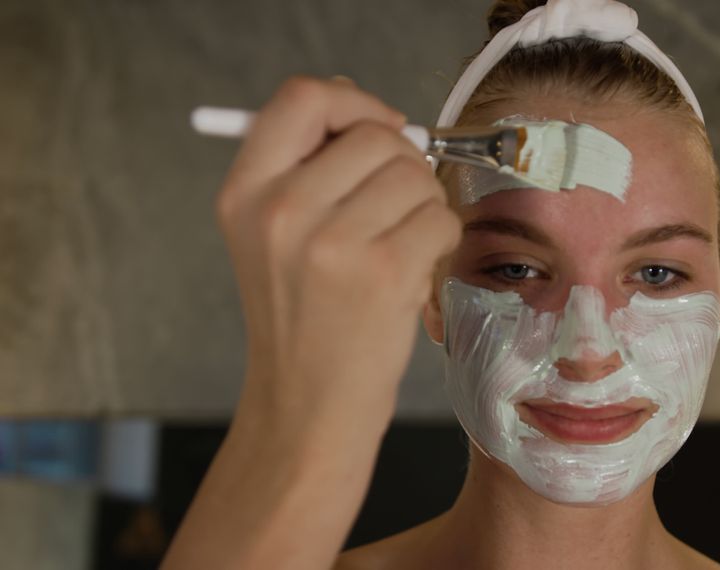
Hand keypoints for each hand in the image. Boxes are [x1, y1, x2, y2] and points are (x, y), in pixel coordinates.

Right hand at [218, 76, 460, 440]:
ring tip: (399, 246)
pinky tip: (414, 269)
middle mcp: (281, 210)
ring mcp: (332, 242)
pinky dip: (441, 239)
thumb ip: (309, 169)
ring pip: (416, 174)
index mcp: (245, 192)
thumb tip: (374, 113)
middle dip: (403, 164)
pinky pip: (440, 217)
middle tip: (394, 208)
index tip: (379, 129)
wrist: (307, 406)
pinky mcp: (383, 272)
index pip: (303, 97)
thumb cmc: (304, 319)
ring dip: (424, 205)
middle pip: (376, 135)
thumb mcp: (272, 236)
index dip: (354, 101)